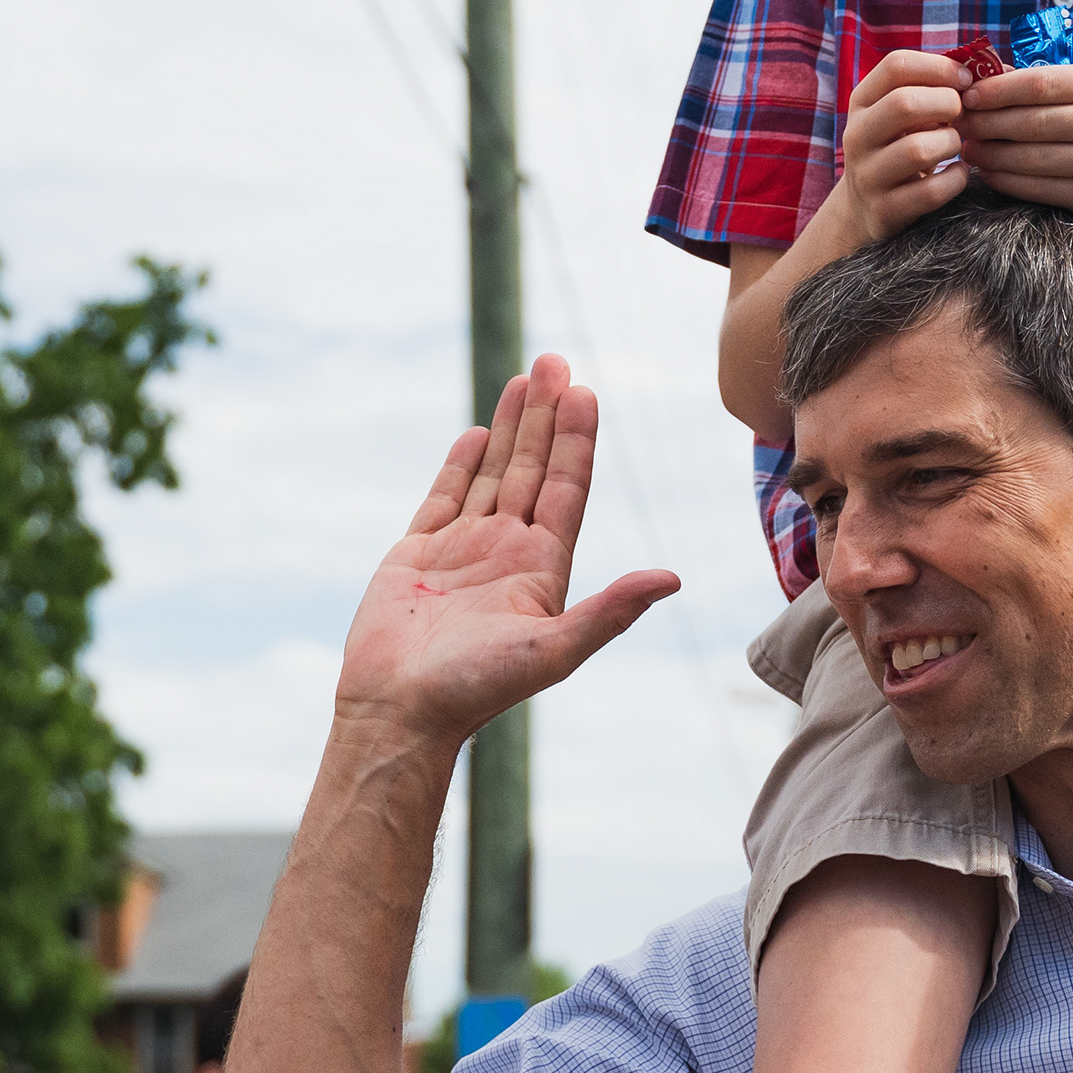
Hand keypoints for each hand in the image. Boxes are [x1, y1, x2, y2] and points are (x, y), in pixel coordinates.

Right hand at [336, 355, 679, 753]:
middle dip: (545, 415)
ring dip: (509, 427)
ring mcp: (462, 551)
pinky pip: (443, 497)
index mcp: (542, 569)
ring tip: (523, 378)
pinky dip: (461, 464)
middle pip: (532, 469)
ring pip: (491, 474)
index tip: (585, 391)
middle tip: (554, 361)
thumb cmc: (476, 688)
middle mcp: (507, 553)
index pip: (566, 488)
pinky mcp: (417, 556)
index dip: (577, 440)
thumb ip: (611, 610)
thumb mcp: (555, 649)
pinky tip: (478, 434)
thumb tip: (672, 578)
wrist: (400, 711)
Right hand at [830, 50, 974, 246]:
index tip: (965, 80)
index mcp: (861, 101)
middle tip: (960, 114)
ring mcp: (867, 175)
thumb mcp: (899, 114)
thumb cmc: (897, 147)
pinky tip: (957, 173)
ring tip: (956, 146)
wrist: (863, 209)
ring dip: (951, 143)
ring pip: (918, 149)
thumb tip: (982, 67)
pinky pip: (931, 191)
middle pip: (905, 103)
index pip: (895, 65)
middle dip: (947, 104)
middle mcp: (857, 136)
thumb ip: (929, 88)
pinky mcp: (884, 210)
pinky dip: (955, 179)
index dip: (939, 67)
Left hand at [962, 62, 1072, 229]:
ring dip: (990, 154)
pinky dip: (1006, 180)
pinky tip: (988, 173)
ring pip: (1031, 158)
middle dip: (986, 123)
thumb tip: (983, 76)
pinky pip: (1039, 188)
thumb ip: (1044, 83)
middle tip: (958, 124)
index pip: (1039, 83)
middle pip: (1031, 122)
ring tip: (968, 148)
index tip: (968, 96)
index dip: (997, 90)